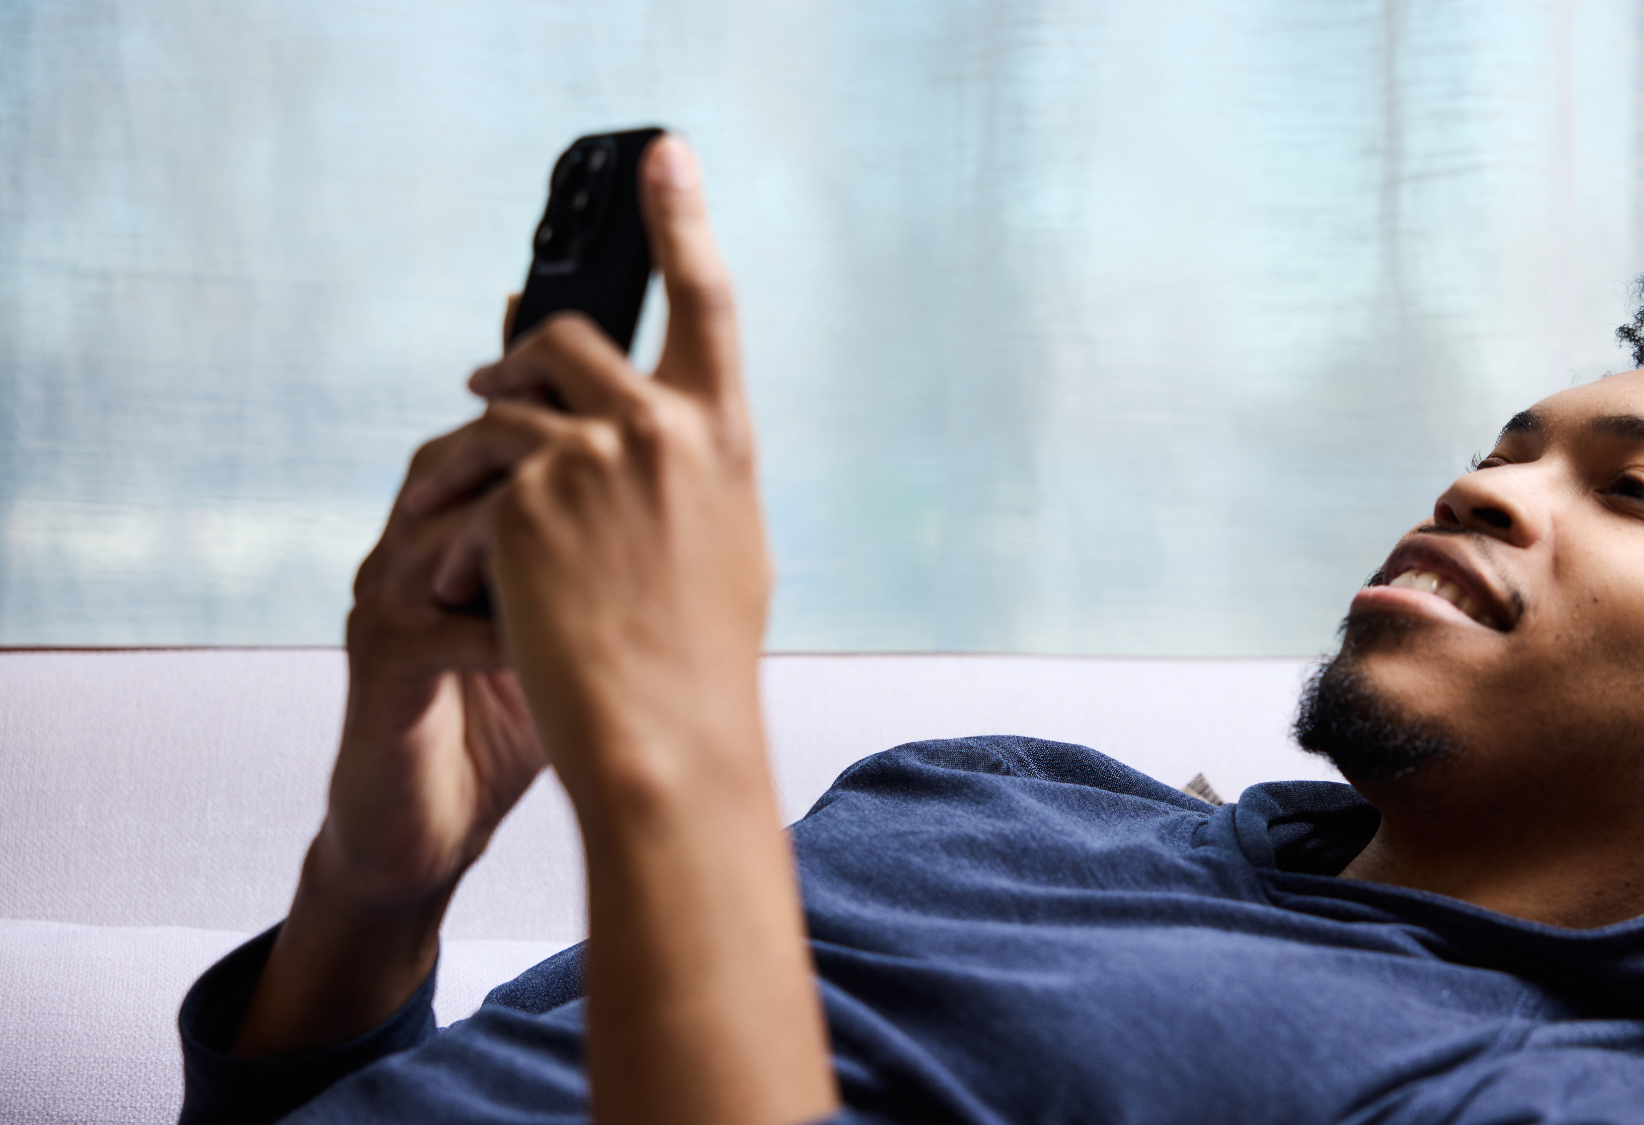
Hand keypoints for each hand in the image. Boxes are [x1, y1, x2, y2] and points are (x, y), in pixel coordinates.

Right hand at [230, 301, 553, 1058]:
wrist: (425, 833)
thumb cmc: (511, 724)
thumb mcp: (574, 626)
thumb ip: (613, 561)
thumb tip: (704, 501)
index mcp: (463, 525)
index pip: (503, 436)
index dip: (553, 398)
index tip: (624, 368)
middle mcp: (415, 544)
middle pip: (464, 454)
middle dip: (539, 445)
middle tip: (615, 439)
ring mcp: (388, 598)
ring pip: (444, 523)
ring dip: (523, 529)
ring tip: (593, 532)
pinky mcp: (380, 662)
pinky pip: (438, 621)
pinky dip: (505, 626)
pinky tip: (557, 634)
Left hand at [412, 137, 768, 810]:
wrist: (663, 742)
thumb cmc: (699, 663)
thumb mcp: (723, 545)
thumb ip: (689, 468)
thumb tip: (654, 426)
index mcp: (725, 437)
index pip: (707, 298)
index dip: (683, 218)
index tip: (665, 157)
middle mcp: (664, 429)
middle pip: (572, 335)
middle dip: (526, 355)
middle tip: (495, 378)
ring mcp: (592, 458)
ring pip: (507, 400)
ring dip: (480, 432)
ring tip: (465, 490)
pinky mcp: (525, 500)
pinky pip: (471, 475)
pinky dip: (461, 515)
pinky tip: (469, 577)